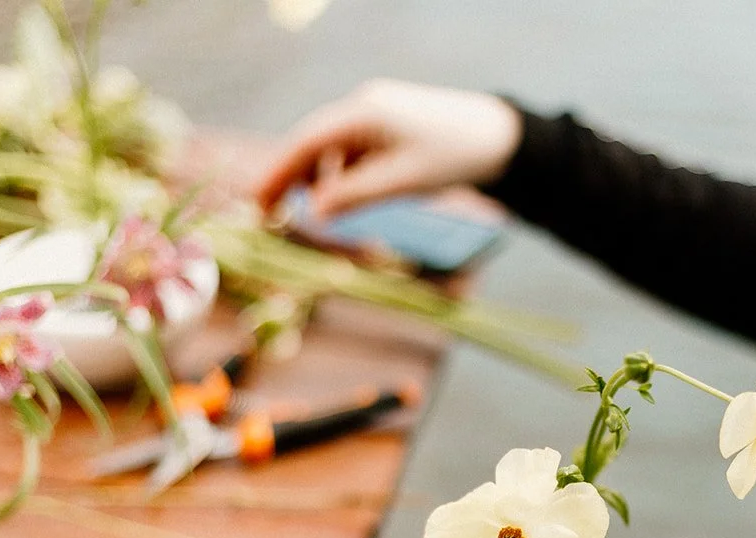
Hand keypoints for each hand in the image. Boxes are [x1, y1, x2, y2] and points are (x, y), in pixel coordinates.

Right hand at [255, 79, 523, 217]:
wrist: (497, 137)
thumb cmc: (454, 157)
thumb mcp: (402, 182)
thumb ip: (355, 196)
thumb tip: (313, 212)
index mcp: (364, 112)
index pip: (307, 141)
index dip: (278, 172)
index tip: (258, 202)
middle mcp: (364, 105)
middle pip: (313, 141)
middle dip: (290, 177)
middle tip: (270, 214)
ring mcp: (374, 112)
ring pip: (333, 147)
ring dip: (319, 177)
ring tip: (314, 211)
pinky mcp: (386, 123)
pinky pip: (352, 149)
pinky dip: (343, 172)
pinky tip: (345, 195)